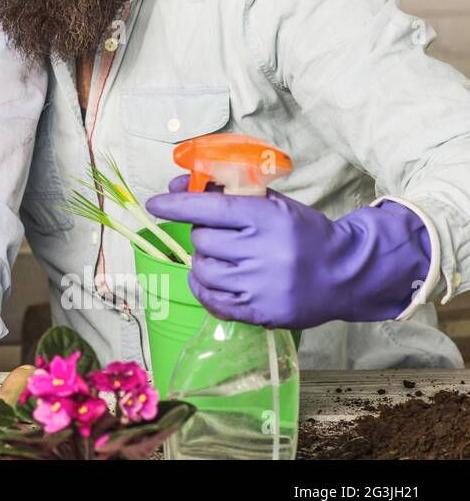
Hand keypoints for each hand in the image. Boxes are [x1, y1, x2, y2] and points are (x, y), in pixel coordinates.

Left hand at [145, 177, 430, 329]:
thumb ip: (228, 193)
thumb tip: (177, 187)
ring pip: (203, 270)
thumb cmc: (303, 233)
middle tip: (222, 237)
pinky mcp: (262, 313)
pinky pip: (212, 301)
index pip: (210, 208)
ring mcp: (262, 286)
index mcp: (268, 218)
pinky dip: (205, 289)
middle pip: (202, 240)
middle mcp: (265, 252)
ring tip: (224, 259)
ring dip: (204, 262)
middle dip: (204, 236)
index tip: (155, 204)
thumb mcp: (273, 204)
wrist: (345, 273)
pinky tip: (216, 280)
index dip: (177, 205)